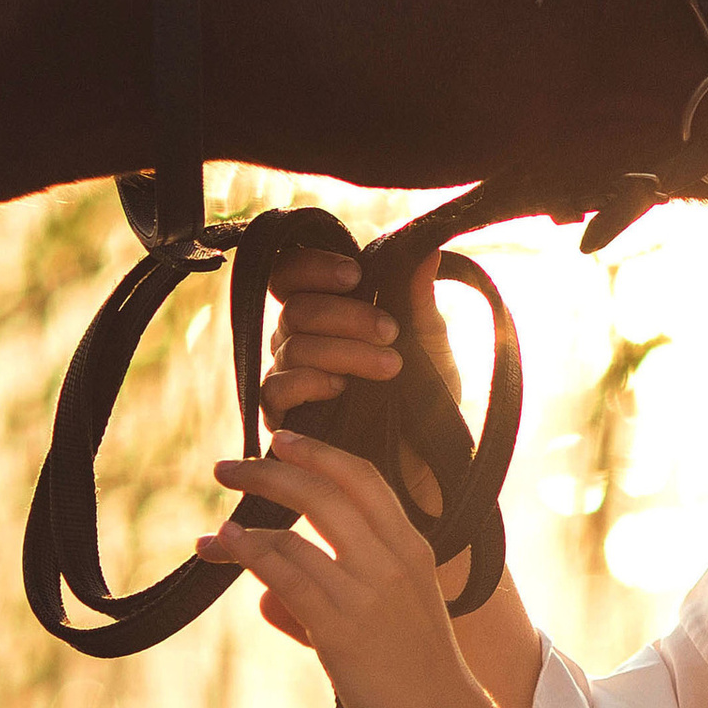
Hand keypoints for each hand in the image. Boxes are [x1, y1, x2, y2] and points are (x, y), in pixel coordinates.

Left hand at [194, 429, 525, 707]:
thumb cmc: (418, 680)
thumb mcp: (386, 622)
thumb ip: (325, 602)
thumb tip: (265, 596)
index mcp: (413, 548)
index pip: (364, 479)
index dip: (320, 453)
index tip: (283, 442)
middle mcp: (393, 559)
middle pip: (325, 489)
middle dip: (271, 470)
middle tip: (230, 466)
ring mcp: (367, 591)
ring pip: (295, 530)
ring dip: (246, 516)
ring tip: (214, 523)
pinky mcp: (340, 628)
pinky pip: (282, 574)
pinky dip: (244, 553)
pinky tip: (220, 548)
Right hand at [261, 248, 459, 434]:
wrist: (426, 458)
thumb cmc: (427, 397)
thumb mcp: (431, 344)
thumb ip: (420, 299)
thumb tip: (427, 249)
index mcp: (328, 312)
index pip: (292, 273)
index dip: (313, 267)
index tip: (355, 274)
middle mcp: (299, 339)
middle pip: (296, 307)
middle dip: (347, 314)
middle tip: (390, 332)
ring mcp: (288, 376)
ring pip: (293, 345)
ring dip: (344, 350)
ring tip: (391, 366)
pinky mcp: (282, 416)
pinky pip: (277, 388)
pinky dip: (310, 381)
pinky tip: (341, 388)